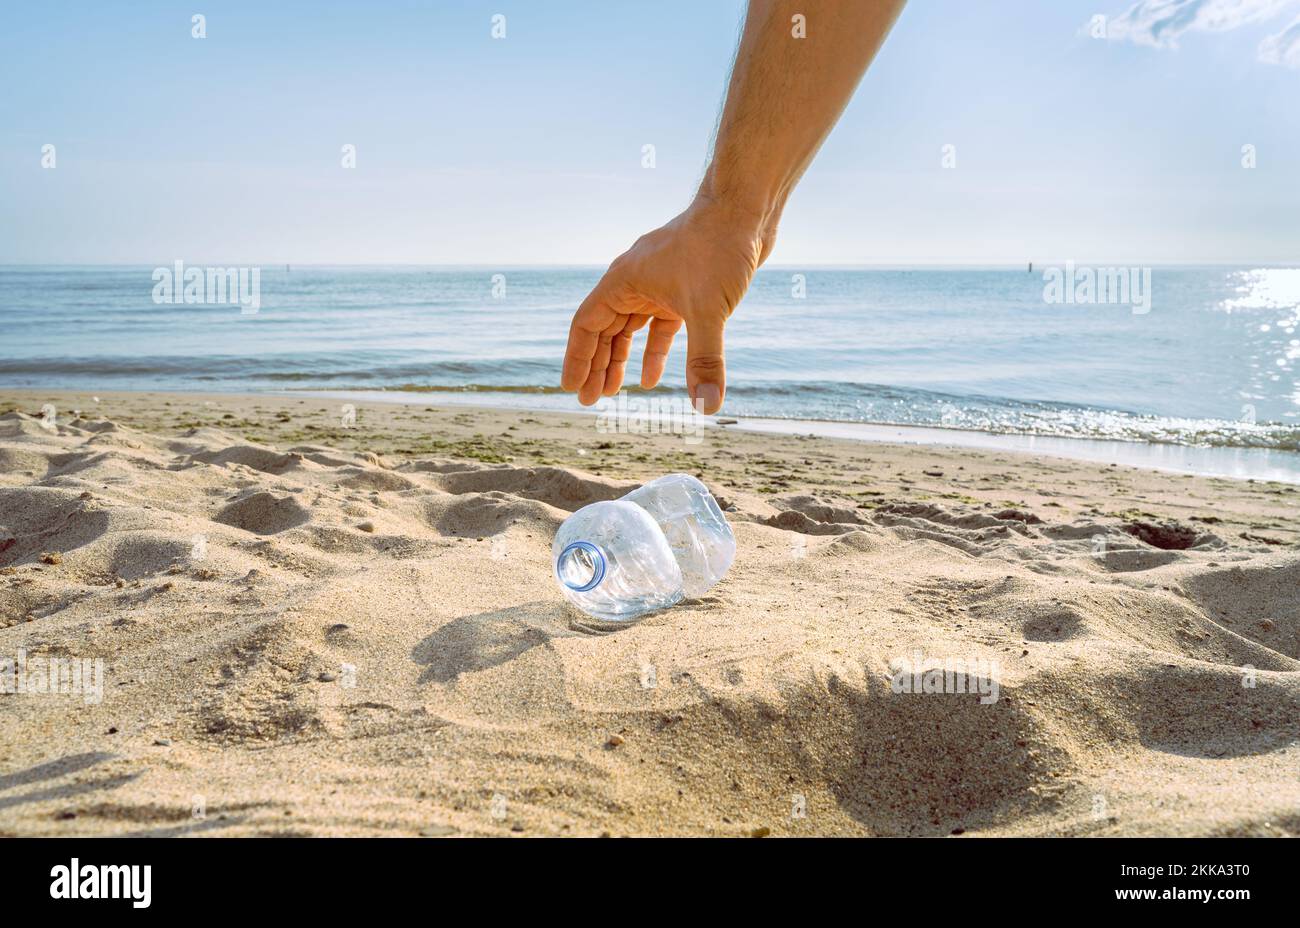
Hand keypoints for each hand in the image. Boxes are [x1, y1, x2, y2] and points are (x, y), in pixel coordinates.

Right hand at [560, 196, 774, 414]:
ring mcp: (658, 285)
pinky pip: (658, 326)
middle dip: (597, 366)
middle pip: (605, 331)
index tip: (572, 388)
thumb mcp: (708, 310)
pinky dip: (654, 350)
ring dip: (621, 359)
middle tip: (591, 401)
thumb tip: (707, 405)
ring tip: (614, 391)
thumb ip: (704, 360)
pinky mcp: (683, 289)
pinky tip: (652, 377)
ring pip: (629, 329)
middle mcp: (634, 283)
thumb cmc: (717, 248)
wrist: (745, 211)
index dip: (577, 359)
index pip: (586, 326)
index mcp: (623, 281)